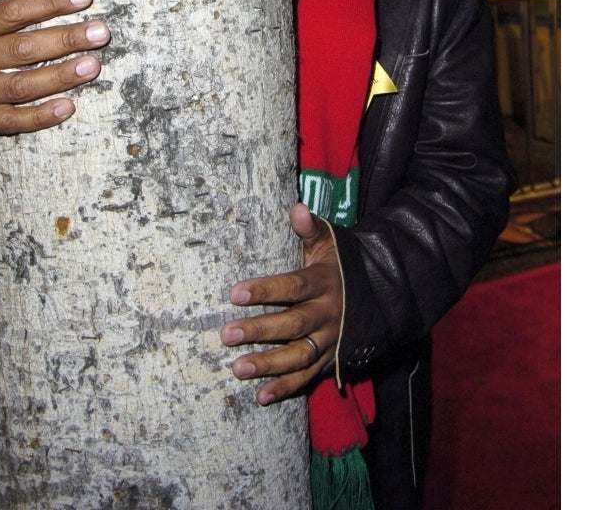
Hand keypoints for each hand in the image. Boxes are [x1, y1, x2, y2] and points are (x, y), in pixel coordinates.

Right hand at [0, 0, 110, 137]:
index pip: (13, 11)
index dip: (49, 2)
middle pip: (24, 48)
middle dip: (65, 39)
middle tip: (101, 32)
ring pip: (22, 85)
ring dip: (60, 76)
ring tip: (93, 66)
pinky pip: (9, 121)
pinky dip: (38, 117)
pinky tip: (67, 107)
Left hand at [219, 202, 342, 404]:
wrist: (379, 292)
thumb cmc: (340, 263)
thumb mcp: (329, 242)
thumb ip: (311, 228)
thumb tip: (296, 208)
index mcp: (324, 283)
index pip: (293, 287)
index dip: (265, 290)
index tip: (234, 293)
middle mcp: (329, 314)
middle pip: (292, 325)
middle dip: (259, 331)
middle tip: (226, 334)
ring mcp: (331, 340)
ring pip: (298, 356)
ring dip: (268, 364)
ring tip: (237, 368)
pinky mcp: (330, 359)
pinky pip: (308, 377)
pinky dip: (286, 388)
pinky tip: (261, 396)